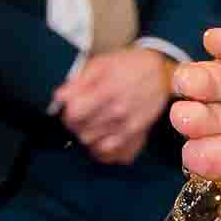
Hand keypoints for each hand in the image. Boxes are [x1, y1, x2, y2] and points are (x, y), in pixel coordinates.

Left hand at [52, 46, 174, 164]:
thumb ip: (78, 82)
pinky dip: (106, 151)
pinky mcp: (138, 138)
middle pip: (82, 134)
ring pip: (96, 148)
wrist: (160, 73)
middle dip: (78, 126)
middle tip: (83, 116)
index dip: (67, 112)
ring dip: (90, 138)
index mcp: (107, 92)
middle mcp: (119, 114)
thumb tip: (60, 98)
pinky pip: (115, 156)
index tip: (71, 108)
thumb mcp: (101, 64)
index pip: (74, 116)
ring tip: (93, 126)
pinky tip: (104, 138)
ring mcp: (130, 129)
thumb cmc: (128, 66)